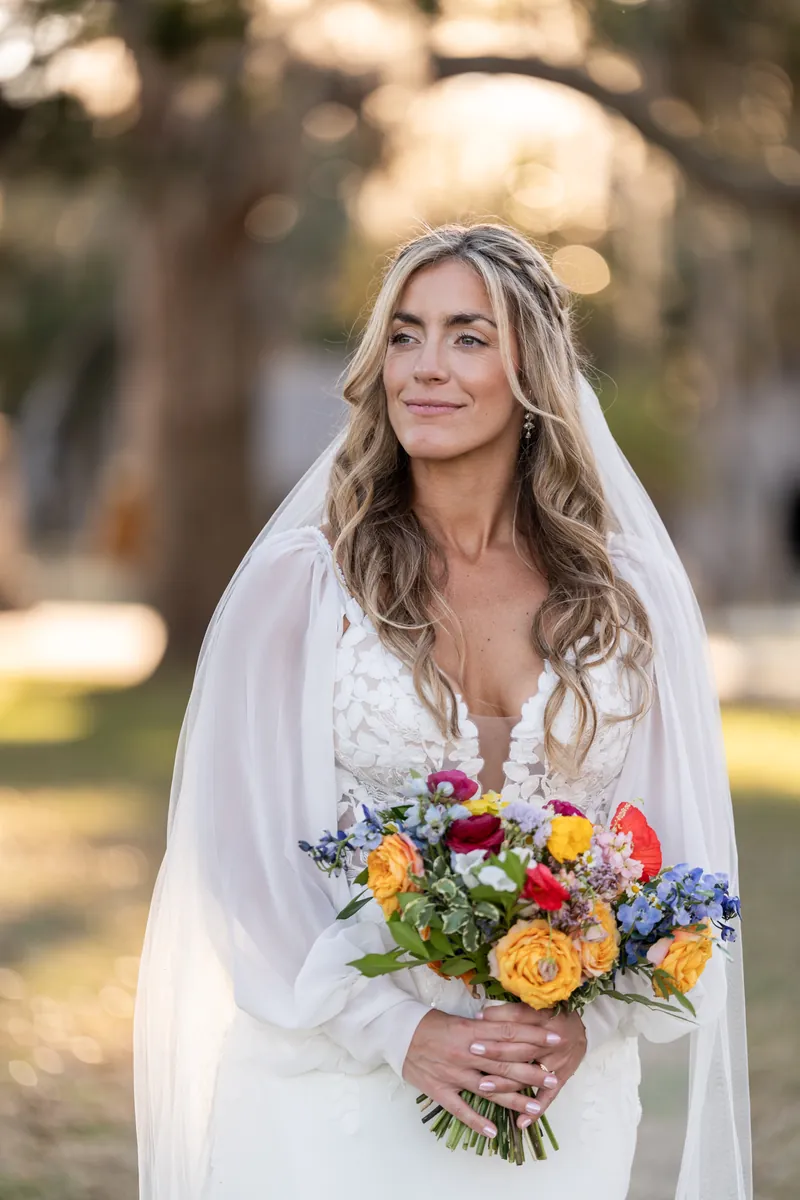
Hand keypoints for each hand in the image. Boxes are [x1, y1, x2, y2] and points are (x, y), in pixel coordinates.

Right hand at [401, 1006, 570, 1138]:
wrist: (397, 1032)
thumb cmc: (430, 1023)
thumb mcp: (460, 1019)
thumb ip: (485, 1027)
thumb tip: (512, 1029)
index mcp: (471, 1031)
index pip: (509, 1033)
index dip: (534, 1037)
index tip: (555, 1039)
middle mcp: (466, 1053)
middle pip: (504, 1063)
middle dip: (531, 1070)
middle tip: (553, 1076)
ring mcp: (453, 1073)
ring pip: (488, 1088)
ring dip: (513, 1098)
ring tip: (535, 1106)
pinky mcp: (440, 1090)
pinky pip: (460, 1109)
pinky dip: (476, 1121)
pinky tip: (493, 1131)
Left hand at [475, 1003, 586, 1123]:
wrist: (582, 1029)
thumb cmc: (552, 1015)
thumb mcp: (533, 1007)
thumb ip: (507, 1012)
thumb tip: (480, 1017)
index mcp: (543, 1022)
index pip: (517, 1026)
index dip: (494, 1029)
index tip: (474, 1033)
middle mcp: (550, 1044)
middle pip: (520, 1050)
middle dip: (495, 1053)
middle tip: (473, 1054)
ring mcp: (556, 1064)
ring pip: (528, 1076)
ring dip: (506, 1083)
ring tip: (483, 1086)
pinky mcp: (561, 1080)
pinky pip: (548, 1098)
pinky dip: (535, 1111)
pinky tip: (520, 1122)